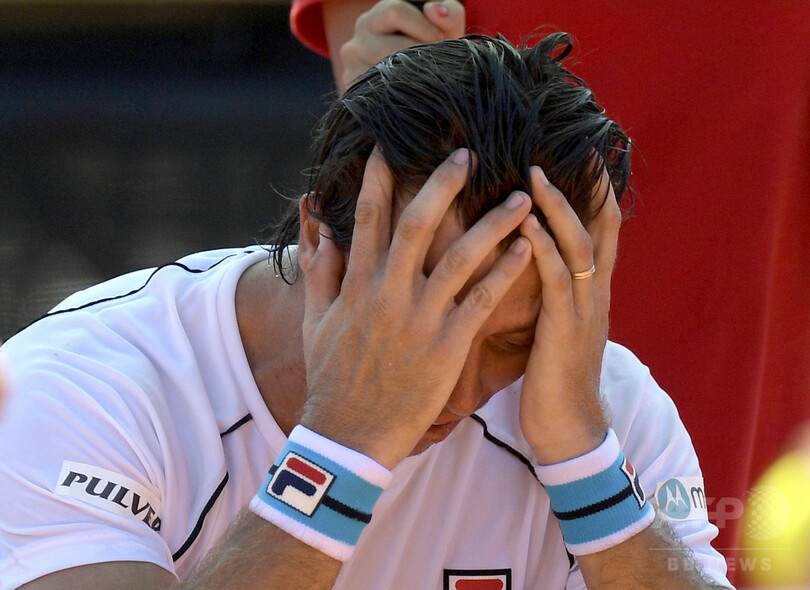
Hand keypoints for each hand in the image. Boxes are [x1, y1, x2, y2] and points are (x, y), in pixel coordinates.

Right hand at [299, 147, 531, 468]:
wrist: (348, 435)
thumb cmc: (331, 377)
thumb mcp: (315, 321)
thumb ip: (318, 270)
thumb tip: (318, 225)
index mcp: (356, 284)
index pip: (369, 218)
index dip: (380, 178)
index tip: (391, 146)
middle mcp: (388, 293)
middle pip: (418, 224)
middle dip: (442, 183)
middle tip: (467, 152)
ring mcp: (420, 319)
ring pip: (461, 257)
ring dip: (493, 222)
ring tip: (522, 196)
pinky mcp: (448, 346)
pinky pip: (483, 300)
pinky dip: (506, 271)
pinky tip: (528, 247)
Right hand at [338, 0, 464, 91]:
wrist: (418, 92)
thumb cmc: (433, 54)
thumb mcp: (445, 30)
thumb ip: (449, 14)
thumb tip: (434, 10)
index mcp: (378, 16)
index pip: (395, 11)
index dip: (423, 28)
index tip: (440, 41)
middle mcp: (359, 37)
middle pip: (390, 45)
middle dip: (419, 57)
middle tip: (434, 67)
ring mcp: (351, 64)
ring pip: (383, 72)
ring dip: (410, 78)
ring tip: (423, 81)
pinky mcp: (352, 90)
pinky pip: (376, 92)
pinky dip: (397, 94)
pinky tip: (407, 95)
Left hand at [518, 167, 620, 463]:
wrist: (568, 429)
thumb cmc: (555, 379)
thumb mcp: (559, 328)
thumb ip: (553, 295)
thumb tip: (532, 265)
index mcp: (591, 292)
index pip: (599, 230)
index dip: (595, 192)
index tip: (583, 155)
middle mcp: (594, 293)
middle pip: (599, 226)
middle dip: (587, 185)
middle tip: (574, 145)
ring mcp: (582, 309)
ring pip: (577, 245)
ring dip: (557, 207)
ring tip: (535, 173)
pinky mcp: (564, 329)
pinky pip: (557, 279)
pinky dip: (543, 248)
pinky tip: (526, 224)